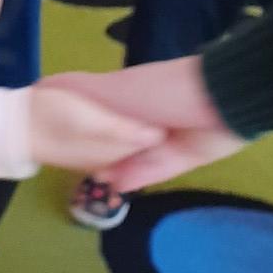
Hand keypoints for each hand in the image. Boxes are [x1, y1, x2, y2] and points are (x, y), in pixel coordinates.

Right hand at [48, 58, 243, 190]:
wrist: (226, 102)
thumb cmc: (166, 90)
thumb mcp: (121, 90)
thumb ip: (90, 94)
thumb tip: (46, 85)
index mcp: (132, 96)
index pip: (102, 112)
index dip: (83, 125)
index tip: (60, 139)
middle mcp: (148, 117)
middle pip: (119, 139)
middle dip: (100, 153)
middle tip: (75, 169)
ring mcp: (167, 139)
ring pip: (136, 157)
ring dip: (117, 168)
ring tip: (96, 181)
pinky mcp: (185, 158)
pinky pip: (157, 170)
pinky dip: (139, 177)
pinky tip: (118, 187)